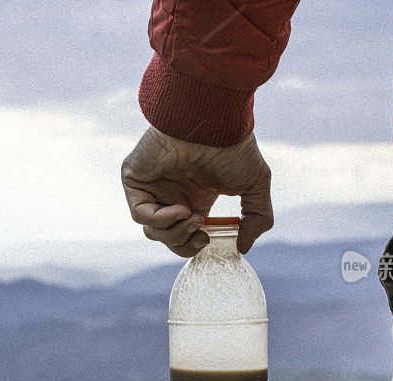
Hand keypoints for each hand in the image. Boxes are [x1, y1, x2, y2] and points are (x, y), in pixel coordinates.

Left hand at [121, 127, 273, 256]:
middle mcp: (173, 193)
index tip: (211, 239)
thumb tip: (242, 247)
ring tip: (193, 217)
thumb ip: (257, 219)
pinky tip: (180, 208)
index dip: (196, 245)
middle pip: (168, 238)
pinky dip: (160, 219)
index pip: (187, 235)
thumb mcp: (255, 186)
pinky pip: (139, 214)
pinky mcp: (135, 180)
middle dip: (185, 245)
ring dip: (174, 234)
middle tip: (202, 234)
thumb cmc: (233, 147)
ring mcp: (152, 187)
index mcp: (196, 197)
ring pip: (152, 231)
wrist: (212, 121)